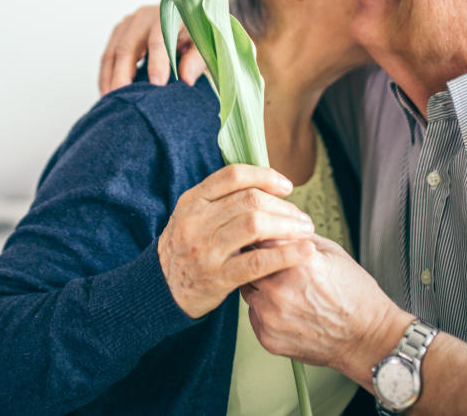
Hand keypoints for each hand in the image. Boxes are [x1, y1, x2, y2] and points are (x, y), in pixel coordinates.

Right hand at [98, 5, 208, 94]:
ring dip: (110, 77)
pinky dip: (106, 75)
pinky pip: (108, 55)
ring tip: (112, 100)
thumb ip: (196, 60)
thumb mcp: (203, 43)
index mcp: (169, 14)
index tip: (157, 85)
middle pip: (128, 46)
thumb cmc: (194, 31)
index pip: (159, 39)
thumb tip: (186, 80)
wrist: (184, 13)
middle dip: (124, 74)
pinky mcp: (119, 32)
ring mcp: (129, 23)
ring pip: (114, 51)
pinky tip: (108, 92)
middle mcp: (145, 16)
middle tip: (124, 98)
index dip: (157, 62)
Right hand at [158, 164, 317, 319]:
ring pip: (255, 225)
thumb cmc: (186, 250)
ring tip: (306, 232)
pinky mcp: (217, 277)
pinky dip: (285, 255)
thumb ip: (219, 200)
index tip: (287, 186)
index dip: (265, 176)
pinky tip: (304, 252)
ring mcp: (205, 249)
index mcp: (192, 200)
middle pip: (250, 200)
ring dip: (288, 226)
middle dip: (284, 207)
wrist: (161, 290)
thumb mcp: (191, 217)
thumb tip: (262, 184)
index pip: (233, 175)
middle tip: (303, 218)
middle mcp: (196, 220)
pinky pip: (257, 262)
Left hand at [242, 234, 409, 382]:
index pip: (259, 236)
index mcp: (297, 261)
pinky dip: (265, 309)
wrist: (368, 338)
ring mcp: (271, 315)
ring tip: (285, 288)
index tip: (267, 237)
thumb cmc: (355, 294)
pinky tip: (287, 309)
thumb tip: (276, 225)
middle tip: (275, 264)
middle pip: (248, 262)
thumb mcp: (332, 252)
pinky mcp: (268, 337)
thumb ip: (298, 237)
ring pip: (247, 288)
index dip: (263, 235)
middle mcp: (279, 288)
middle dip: (258, 259)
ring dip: (259, 284)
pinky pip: (253, 314)